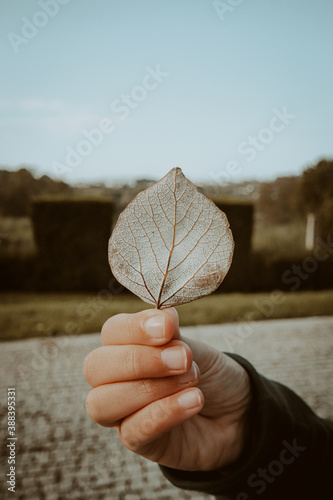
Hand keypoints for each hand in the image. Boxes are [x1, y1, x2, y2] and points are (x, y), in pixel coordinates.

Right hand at [83, 308, 250, 470]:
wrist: (236, 410)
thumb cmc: (208, 374)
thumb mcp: (193, 347)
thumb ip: (171, 335)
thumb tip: (162, 316)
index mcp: (125, 346)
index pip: (112, 331)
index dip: (135, 328)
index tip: (169, 326)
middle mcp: (115, 378)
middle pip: (95, 367)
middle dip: (139, 360)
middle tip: (184, 358)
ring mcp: (122, 412)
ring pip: (102, 403)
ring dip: (150, 388)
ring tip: (192, 379)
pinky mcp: (139, 441)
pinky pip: (134, 430)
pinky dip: (165, 412)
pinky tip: (194, 400)